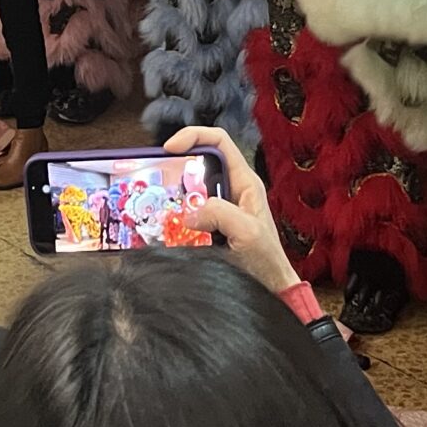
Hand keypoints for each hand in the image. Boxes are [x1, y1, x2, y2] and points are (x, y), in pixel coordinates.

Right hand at [163, 125, 297, 296]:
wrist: (270, 290)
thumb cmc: (265, 260)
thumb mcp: (246, 232)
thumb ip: (220, 213)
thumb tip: (189, 212)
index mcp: (244, 181)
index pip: (219, 141)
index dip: (194, 136)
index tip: (169, 147)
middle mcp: (231, 189)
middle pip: (199, 163)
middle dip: (176, 167)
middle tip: (156, 178)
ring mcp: (221, 208)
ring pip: (191, 189)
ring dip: (173, 194)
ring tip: (156, 203)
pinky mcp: (212, 226)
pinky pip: (189, 213)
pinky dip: (175, 216)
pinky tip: (165, 226)